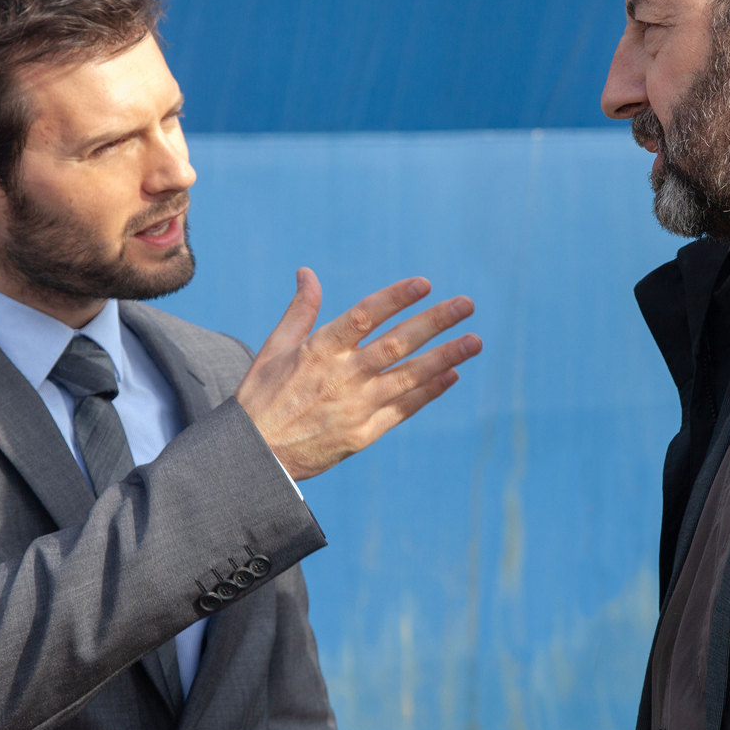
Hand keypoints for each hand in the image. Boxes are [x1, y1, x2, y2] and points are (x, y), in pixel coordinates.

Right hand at [234, 268, 481, 480]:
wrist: (256, 457)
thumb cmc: (263, 397)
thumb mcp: (275, 349)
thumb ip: (300, 311)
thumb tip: (307, 272)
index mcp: (318, 351)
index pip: (363, 316)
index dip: (395, 298)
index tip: (424, 284)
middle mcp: (341, 377)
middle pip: (396, 343)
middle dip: (434, 322)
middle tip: (466, 304)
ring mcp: (356, 407)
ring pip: (408, 377)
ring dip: (445, 357)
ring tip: (474, 341)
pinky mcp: (363, 434)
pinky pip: (403, 409)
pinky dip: (428, 391)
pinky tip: (451, 375)